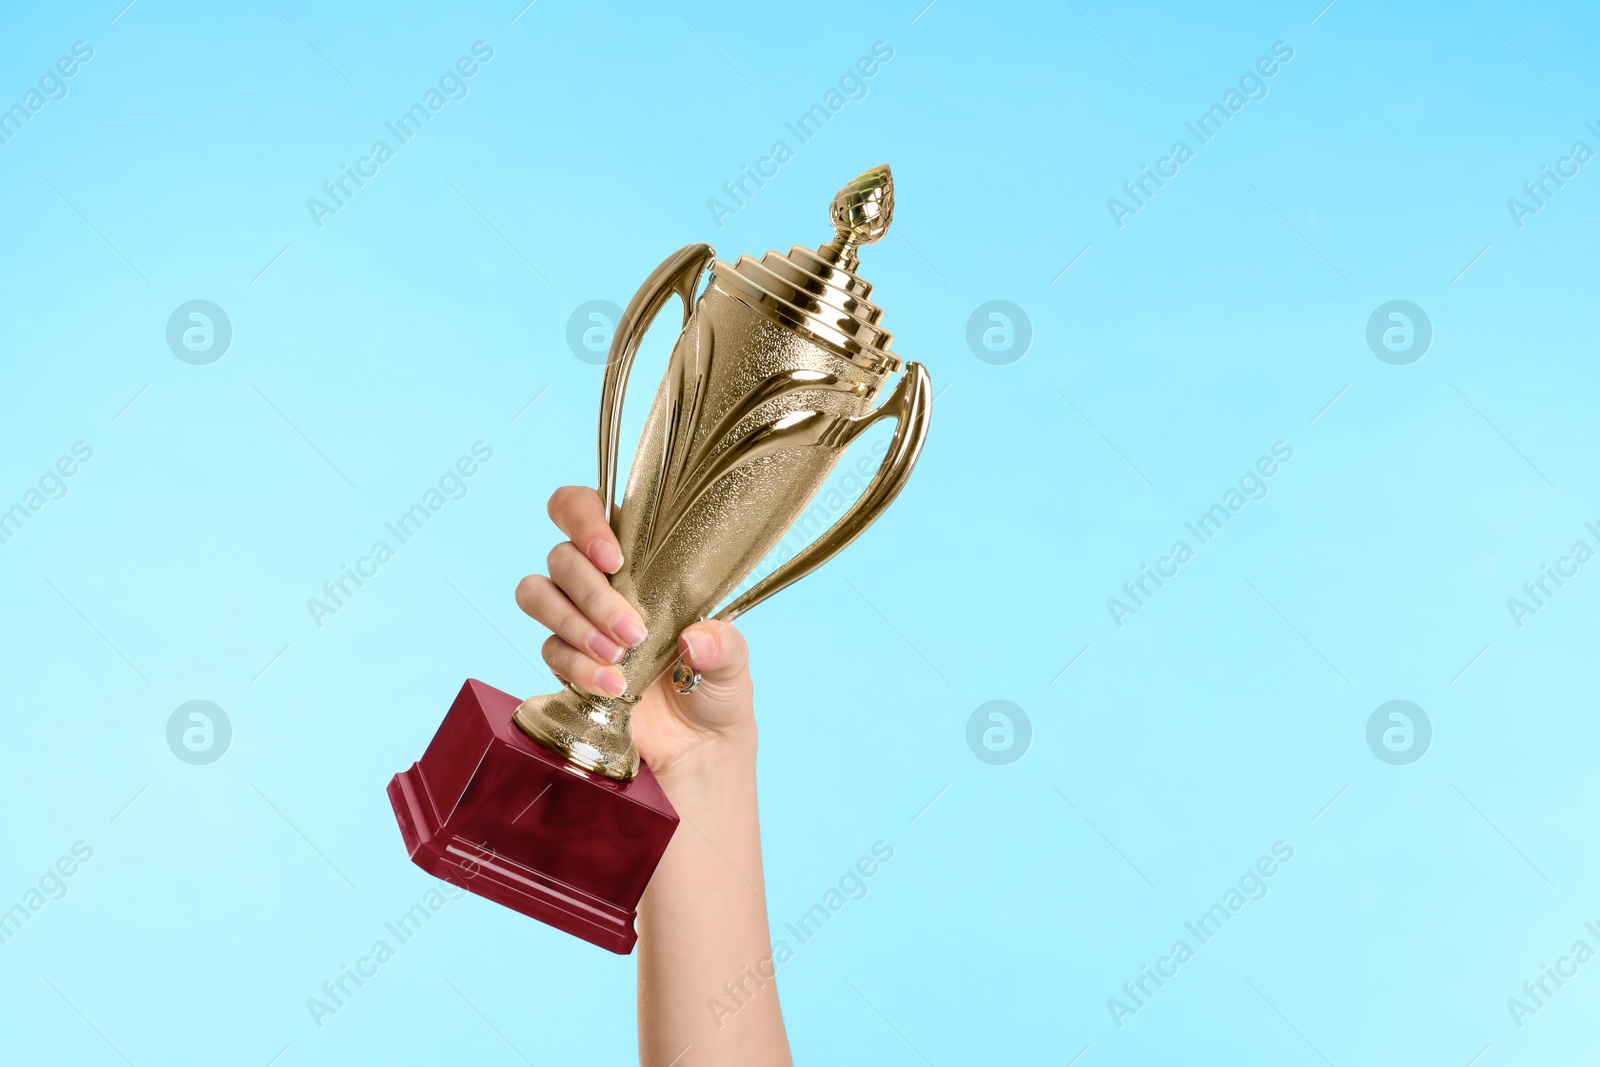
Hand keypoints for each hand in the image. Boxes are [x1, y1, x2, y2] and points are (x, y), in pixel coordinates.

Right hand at [515, 485, 756, 779]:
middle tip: (633, 630)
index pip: (582, 507)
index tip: (612, 558)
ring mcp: (575, 618)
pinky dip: (578, 666)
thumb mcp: (732, 660)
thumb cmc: (714, 686)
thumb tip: (695, 638)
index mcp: (637, 556)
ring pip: (538, 593)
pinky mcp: (563, 660)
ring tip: (619, 656)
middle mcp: (598, 580)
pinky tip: (613, 686)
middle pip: (560, 556)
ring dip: (575, 624)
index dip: (583, 519)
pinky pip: (548, 648)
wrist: (697, 747)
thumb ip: (720, 643)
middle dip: (592, 593)